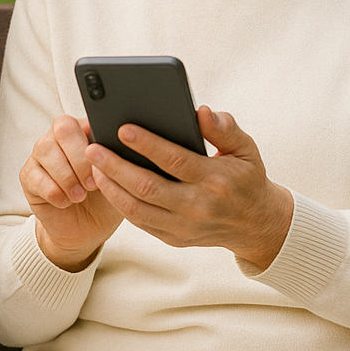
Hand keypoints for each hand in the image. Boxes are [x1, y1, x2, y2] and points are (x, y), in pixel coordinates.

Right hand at [19, 115, 123, 270]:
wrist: (87, 230)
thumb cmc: (105, 200)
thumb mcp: (120, 181)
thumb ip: (120, 161)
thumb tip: (123, 147)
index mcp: (85, 132)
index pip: (86, 119)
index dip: (94, 142)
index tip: (107, 165)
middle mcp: (60, 138)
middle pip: (63, 128)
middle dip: (80, 158)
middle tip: (93, 184)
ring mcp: (41, 155)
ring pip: (46, 149)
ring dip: (66, 176)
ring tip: (80, 196)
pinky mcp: (29, 176)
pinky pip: (35, 176)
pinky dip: (54, 191)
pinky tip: (66, 202)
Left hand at [85, 106, 293, 270]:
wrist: (257, 225)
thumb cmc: (246, 177)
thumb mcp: (245, 149)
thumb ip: (224, 128)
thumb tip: (201, 111)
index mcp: (215, 179)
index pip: (175, 160)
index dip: (147, 145)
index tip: (122, 129)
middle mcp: (198, 206)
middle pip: (148, 187)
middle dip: (116, 167)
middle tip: (92, 148)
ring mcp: (185, 226)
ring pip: (138, 208)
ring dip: (112, 187)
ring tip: (94, 165)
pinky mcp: (175, 238)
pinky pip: (140, 222)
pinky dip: (120, 203)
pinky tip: (107, 184)